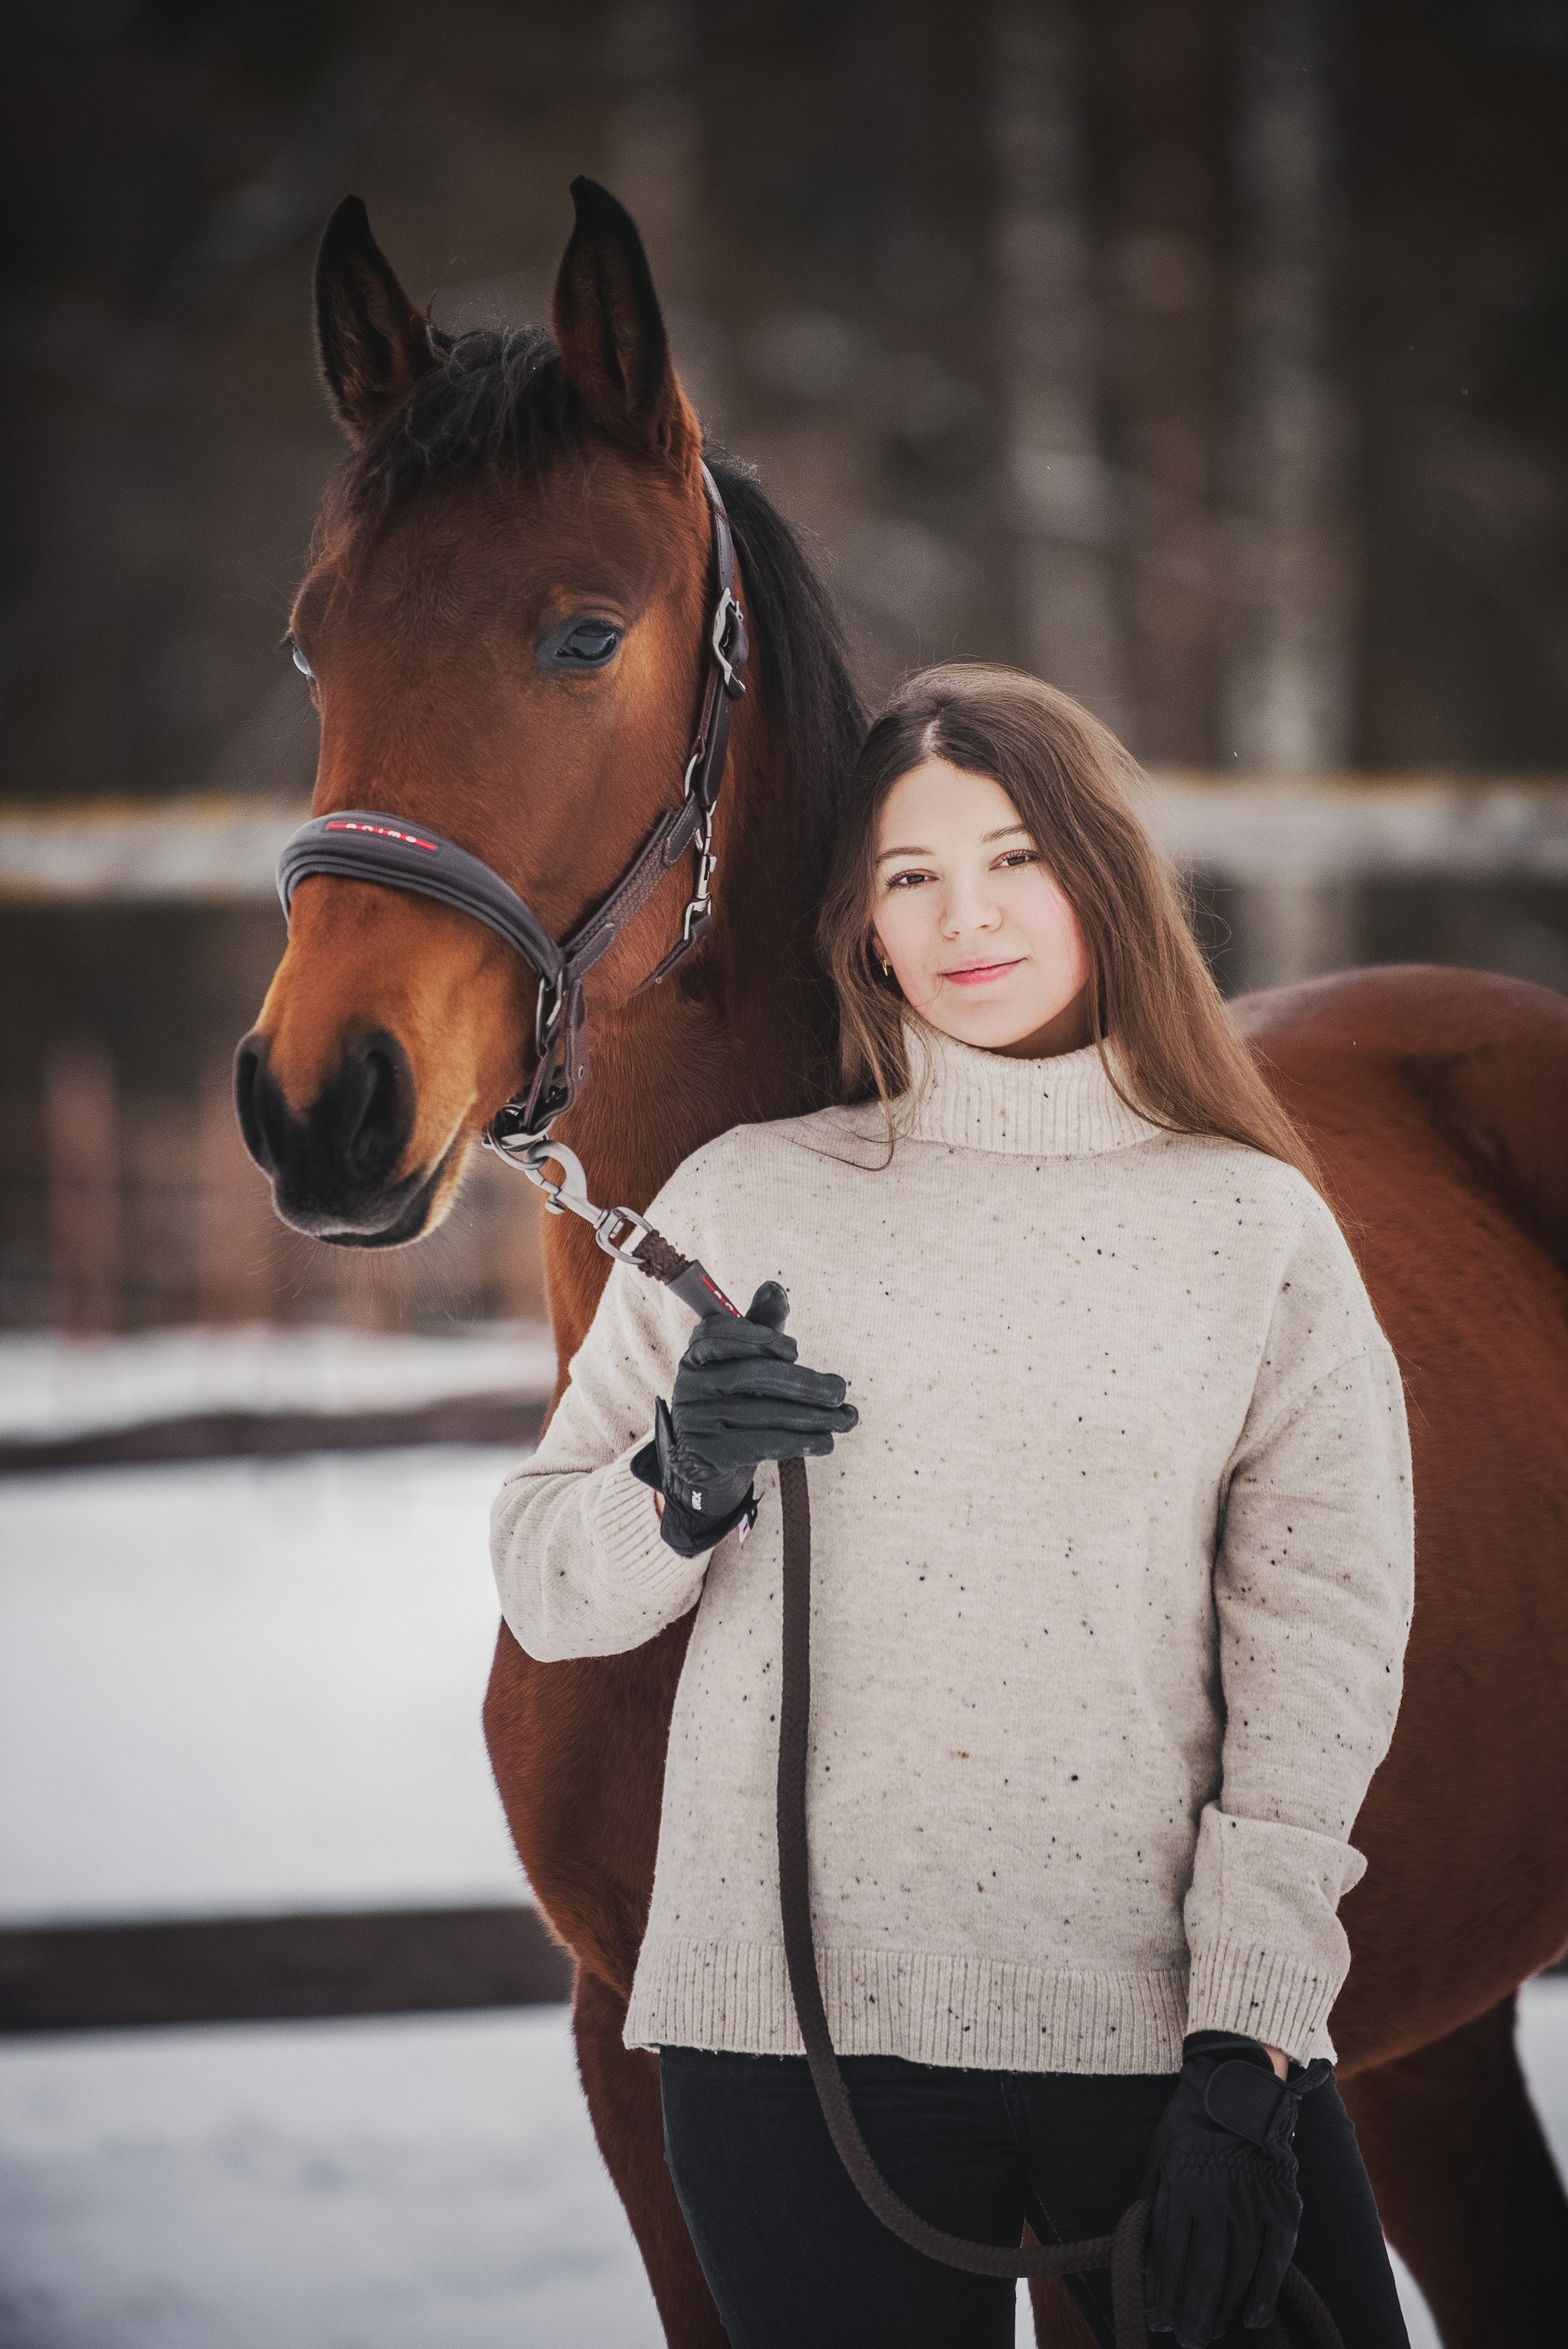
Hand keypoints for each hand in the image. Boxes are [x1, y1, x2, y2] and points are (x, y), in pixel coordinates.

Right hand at [632, 1283, 857, 1556]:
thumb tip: (774, 1286)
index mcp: (697, 1353)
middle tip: (840, 1391)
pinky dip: (799, 1442)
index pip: (719, 1333)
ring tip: (847, 1420)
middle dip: (805, 1383)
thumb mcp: (746, 1361)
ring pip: (762, 1413)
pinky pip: (760, 1443)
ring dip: (813, 1417)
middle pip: (752, 1376)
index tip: (795, 1351)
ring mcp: (695, 1419)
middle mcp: (689, 1383)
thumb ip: (761, 1326)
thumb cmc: (736, 1399)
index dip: (758, 1337)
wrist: (706, 1463)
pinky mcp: (706, 1453)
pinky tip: (826, 1442)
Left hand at [1143, 2031, 1330, 2344]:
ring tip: (1210, 2330)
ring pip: (1237, 2271)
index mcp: (1182, 2190)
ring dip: (1223, 2308)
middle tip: (1187, 2340)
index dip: (1163, 2294)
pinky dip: (1264, 2292)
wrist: (1237, 2089)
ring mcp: (1252, 2205)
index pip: (1170, 2258)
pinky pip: (1274, 2259)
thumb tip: (1148, 2258)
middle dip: (1192, 2313)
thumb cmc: (1189, 2126)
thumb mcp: (1159, 2160)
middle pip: (1203, 2273)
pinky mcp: (1281, 2206)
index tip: (1158, 2319)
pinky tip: (1252, 2316)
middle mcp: (1217, 2202)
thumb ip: (1154, 2207)